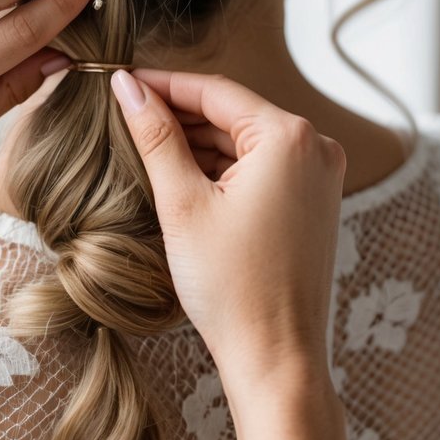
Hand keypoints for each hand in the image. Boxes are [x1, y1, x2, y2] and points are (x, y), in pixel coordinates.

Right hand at [110, 68, 345, 379]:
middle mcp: (315, 146)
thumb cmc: (232, 287)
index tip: (120, 80)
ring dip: (197, 141)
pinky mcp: (313, 200)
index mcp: (290, 137)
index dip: (162, 83)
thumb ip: (155, 136)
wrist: (277, 359)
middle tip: (123, 112)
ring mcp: (319, 174)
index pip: (215, 91)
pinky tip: (180, 173)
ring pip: (244, 139)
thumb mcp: (182, 203)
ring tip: (142, 143)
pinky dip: (221, 166)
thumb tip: (126, 86)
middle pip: (231, 112)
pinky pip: (260, 165)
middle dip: (177, 113)